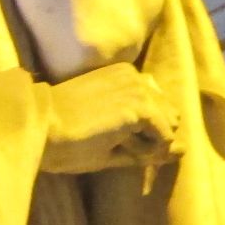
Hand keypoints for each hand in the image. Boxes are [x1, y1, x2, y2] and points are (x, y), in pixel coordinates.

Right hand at [40, 62, 181, 173]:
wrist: (38, 129)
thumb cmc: (64, 134)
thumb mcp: (112, 136)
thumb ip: (148, 141)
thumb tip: (185, 150)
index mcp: (124, 74)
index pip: (158, 108)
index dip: (142, 131)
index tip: (109, 135)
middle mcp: (136, 76)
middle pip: (168, 119)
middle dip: (148, 137)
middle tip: (108, 140)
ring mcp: (139, 89)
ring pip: (167, 130)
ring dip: (144, 144)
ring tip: (108, 140)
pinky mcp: (140, 107)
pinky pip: (163, 139)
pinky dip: (143, 150)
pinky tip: (112, 143)